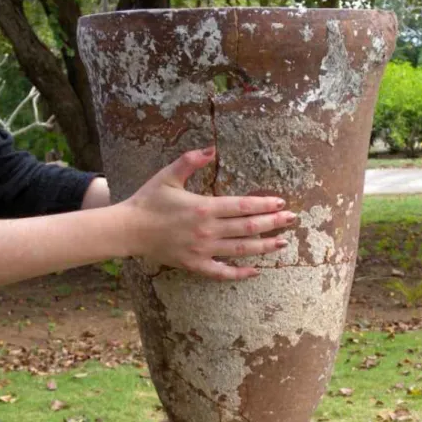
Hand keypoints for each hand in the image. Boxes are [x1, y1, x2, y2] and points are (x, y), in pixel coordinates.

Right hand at [119, 146, 294, 280]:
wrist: (129, 229)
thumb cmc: (148, 200)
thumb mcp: (169, 175)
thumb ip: (191, 161)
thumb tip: (212, 148)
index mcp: (204, 207)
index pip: (243, 206)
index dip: (265, 205)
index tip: (281, 203)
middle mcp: (208, 230)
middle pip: (248, 228)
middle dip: (273, 224)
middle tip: (292, 220)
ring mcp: (203, 250)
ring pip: (241, 250)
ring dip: (264, 247)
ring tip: (282, 243)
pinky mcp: (195, 265)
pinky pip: (222, 273)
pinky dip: (240, 273)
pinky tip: (255, 271)